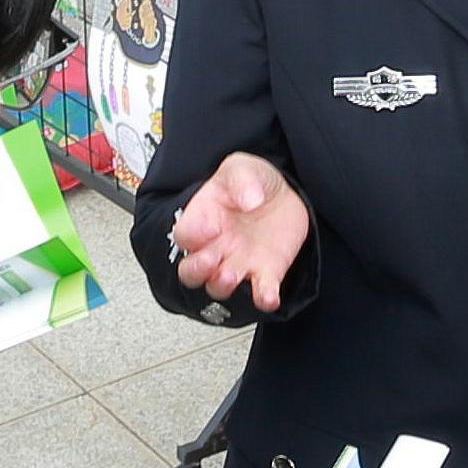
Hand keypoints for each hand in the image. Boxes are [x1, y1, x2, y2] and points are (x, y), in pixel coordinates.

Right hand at [168, 154, 309, 313]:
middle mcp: (216, 246)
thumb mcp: (243, 168)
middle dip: (196, 270)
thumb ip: (242, 180)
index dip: (190, 236)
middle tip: (210, 259)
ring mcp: (239, 262)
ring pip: (218, 287)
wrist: (283, 195)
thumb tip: (249, 200)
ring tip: (231, 275)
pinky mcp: (266, 273)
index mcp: (203, 219)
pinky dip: (264, 298)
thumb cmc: (252, 182)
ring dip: (221, 285)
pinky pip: (261, 293)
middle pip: (191, 271)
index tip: (208, 227)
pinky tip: (269, 296)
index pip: (184, 234)